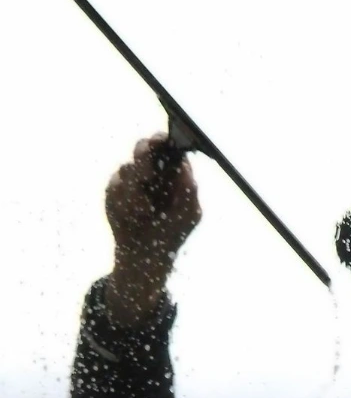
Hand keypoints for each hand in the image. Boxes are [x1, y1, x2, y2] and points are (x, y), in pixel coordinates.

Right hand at [104, 133, 201, 325]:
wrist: (146, 256)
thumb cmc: (172, 232)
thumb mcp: (189, 214)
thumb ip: (190, 190)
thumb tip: (185, 167)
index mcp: (170, 172)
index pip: (164, 147)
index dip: (161, 140)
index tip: (160, 142)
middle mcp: (149, 171)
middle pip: (142, 148)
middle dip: (144, 157)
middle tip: (148, 174)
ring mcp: (130, 180)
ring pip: (127, 169)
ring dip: (136, 191)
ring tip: (144, 212)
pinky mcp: (113, 192)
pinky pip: (114, 186)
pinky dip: (124, 202)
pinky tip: (134, 216)